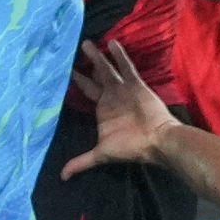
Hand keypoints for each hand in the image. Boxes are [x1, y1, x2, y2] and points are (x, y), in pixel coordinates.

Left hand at [66, 42, 172, 174]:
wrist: (156, 141)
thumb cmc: (130, 147)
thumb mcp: (101, 154)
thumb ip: (81, 161)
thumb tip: (63, 176)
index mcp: (103, 110)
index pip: (86, 91)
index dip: (77, 81)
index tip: (65, 70)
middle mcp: (112, 97)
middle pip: (95, 78)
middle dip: (86, 65)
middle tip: (74, 49)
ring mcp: (123, 90)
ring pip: (108, 69)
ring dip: (98, 57)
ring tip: (86, 43)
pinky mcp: (136, 85)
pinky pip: (127, 67)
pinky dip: (120, 56)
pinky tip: (112, 43)